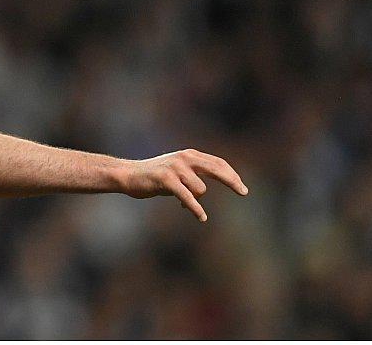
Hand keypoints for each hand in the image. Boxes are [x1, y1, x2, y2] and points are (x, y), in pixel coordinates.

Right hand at [117, 149, 247, 221]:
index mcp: (188, 155)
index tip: (242, 187)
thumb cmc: (153, 177)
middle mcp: (184, 158)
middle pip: (217, 168)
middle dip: (232, 181)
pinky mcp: (166, 180)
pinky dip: (195, 208)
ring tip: (179, 199)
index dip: (232, 175)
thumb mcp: (176, 172)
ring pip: (200, 188)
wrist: (127, 175)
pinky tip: (202, 217)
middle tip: (244, 193)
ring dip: (194, 199)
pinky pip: (187, 197)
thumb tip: (205, 188)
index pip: (218, 163)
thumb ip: (192, 175)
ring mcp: (175, 168)